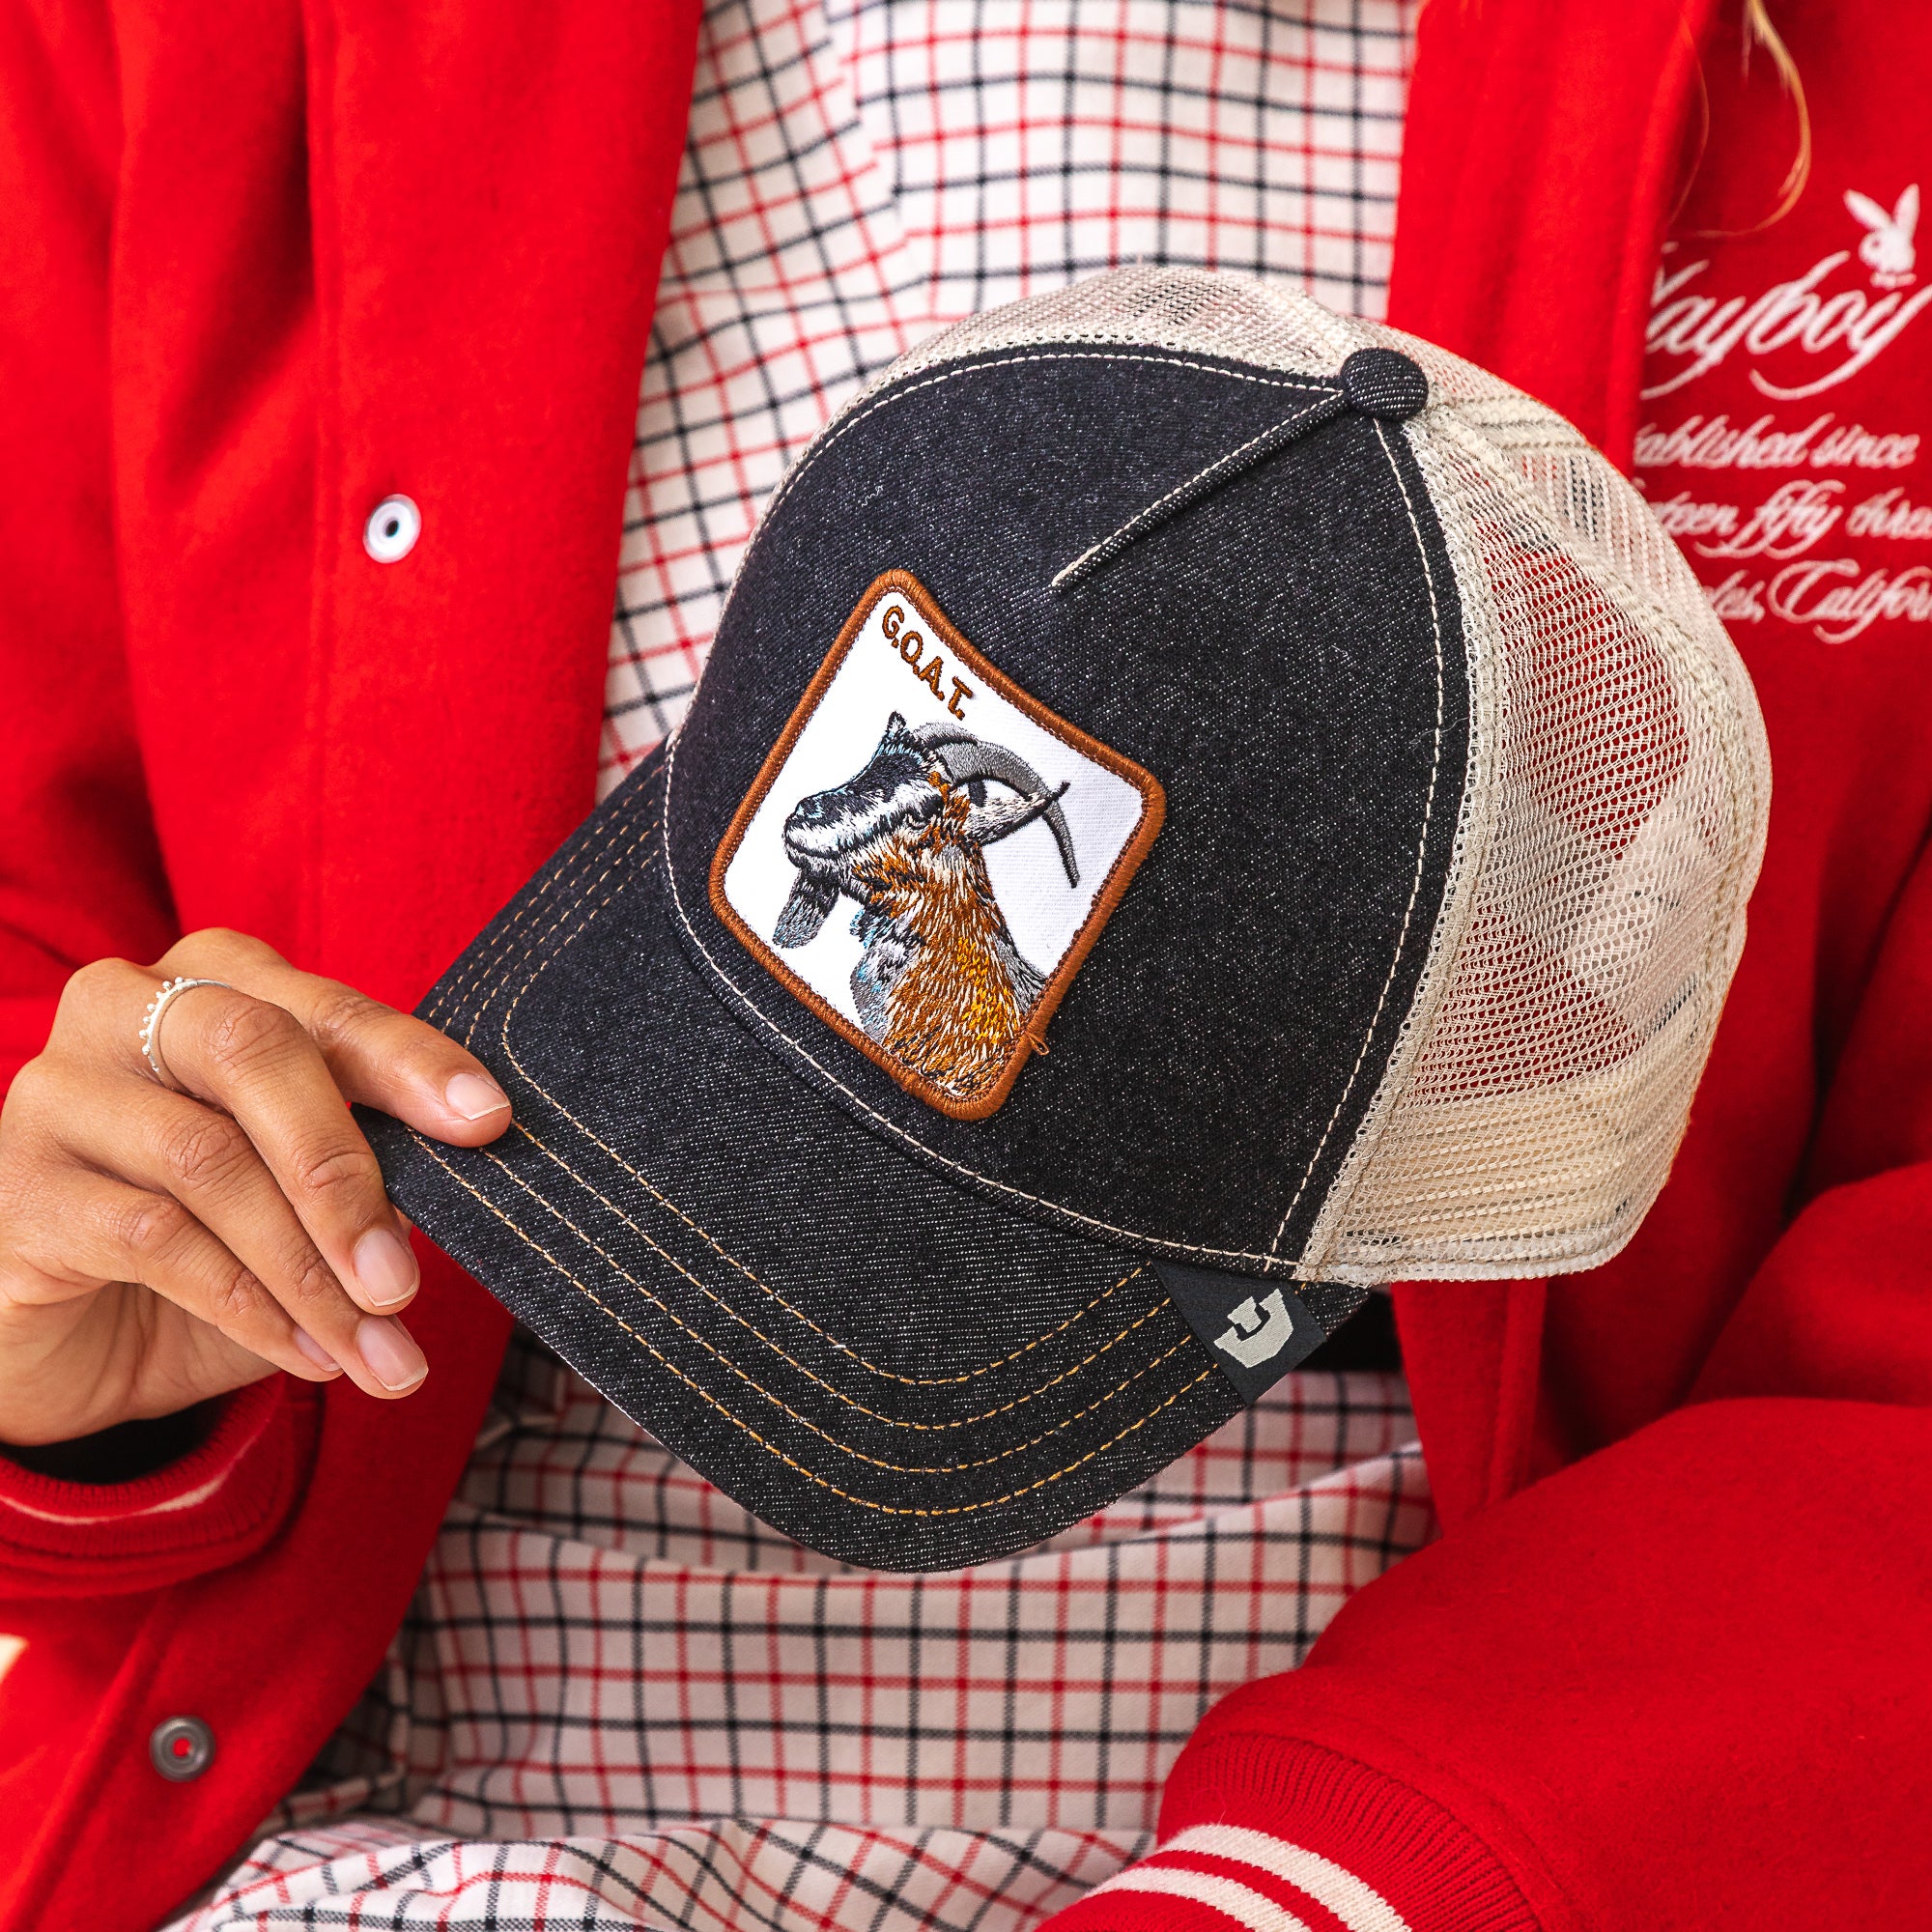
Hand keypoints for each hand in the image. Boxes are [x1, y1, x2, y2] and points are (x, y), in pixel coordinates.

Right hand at [0, 930, 510, 1447]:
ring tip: (377, 1344)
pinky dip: (249, 1305)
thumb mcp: (305, 1194)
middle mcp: (126, 1010)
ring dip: (309, 1271)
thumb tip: (460, 1180)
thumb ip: (374, 1164)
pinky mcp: (19, 1192)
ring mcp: (57, 1094)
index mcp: (215, 981)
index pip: (327, 1008)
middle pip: (257, 1051)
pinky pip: (154, 1240)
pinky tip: (309, 1353)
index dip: (412, 1063)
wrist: (71, 1337)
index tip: (488, 1122)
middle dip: (347, 1169)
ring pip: (210, 1162)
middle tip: (405, 1276)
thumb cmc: (212, 1236)